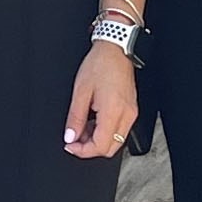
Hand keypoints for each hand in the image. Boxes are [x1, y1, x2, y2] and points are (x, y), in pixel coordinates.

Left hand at [63, 42, 139, 157]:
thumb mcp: (80, 91)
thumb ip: (75, 117)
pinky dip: (105, 131)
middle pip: (110, 149)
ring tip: (82, 126)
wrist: (116, 50)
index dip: (83, 151)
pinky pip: (119, 130)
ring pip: (116, 141)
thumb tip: (70, 136)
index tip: (70, 145)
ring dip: (97, 139)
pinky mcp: (132, 110)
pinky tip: (94, 121)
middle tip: (74, 138)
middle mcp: (126, 116)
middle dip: (90, 148)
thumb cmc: (99, 65)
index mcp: (113, 112)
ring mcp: (131, 114)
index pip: (101, 146)